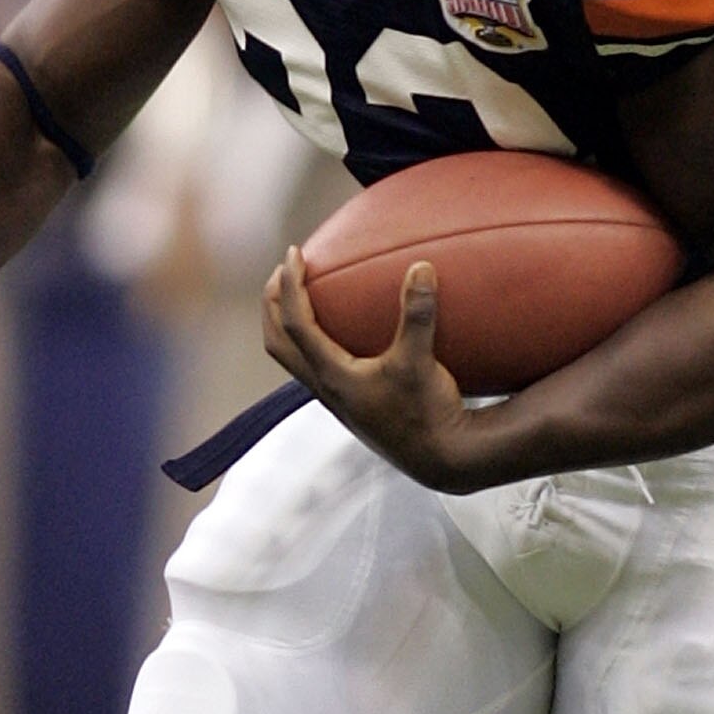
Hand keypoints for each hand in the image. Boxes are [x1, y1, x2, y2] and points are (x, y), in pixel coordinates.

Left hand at [261, 249, 482, 491]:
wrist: (440, 459)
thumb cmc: (427, 413)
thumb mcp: (421, 360)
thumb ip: (418, 314)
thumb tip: (420, 266)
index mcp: (332, 376)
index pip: (295, 323)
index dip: (290, 285)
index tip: (295, 253)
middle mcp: (325, 388)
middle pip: (277, 342)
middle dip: (273, 304)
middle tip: (284, 271)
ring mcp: (336, 399)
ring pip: (292, 358)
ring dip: (286, 324)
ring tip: (302, 295)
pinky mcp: (351, 404)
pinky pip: (315, 366)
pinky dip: (312, 340)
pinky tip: (341, 330)